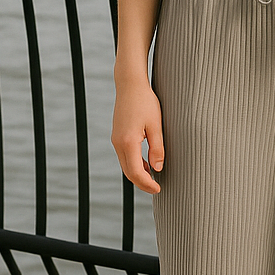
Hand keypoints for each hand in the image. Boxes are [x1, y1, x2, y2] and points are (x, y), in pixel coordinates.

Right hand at [111, 75, 164, 194]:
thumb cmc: (145, 102)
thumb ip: (157, 148)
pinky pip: (124, 156)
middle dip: (142, 183)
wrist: (130, 85)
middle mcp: (118, 143)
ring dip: (138, 174)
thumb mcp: (156, 125)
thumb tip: (157, 169)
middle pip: (128, 172)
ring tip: (153, 179)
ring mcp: (115, 140)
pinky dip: (134, 164)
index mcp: (128, 142)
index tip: (158, 189)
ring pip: (125, 165)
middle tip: (157, 188)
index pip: (136, 172)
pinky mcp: (117, 136)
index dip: (147, 184)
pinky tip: (146, 164)